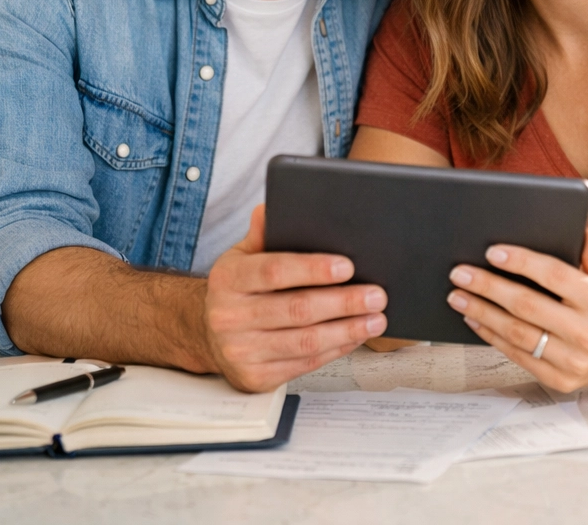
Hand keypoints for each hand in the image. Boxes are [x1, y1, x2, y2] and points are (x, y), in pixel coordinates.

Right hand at [203, 204, 387, 390]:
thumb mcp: (243, 256)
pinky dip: (336, 349)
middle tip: (376, 294)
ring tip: (376, 318)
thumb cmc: (240, 288)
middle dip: (343, 302)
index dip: (313, 269)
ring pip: (306, 341)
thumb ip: (263, 234)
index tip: (348, 266)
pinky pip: (305, 363)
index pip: (274, 271)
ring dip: (347, 330)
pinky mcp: (256, 377)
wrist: (211, 335)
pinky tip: (356, 336)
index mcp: (229, 279)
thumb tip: (270, 209)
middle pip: (297, 309)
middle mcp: (230, 317)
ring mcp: (242, 351)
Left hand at [446, 226, 587, 391]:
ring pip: (518, 334)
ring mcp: (573, 361)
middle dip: (488, 287)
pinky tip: (475, 320)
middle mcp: (587, 334)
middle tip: (460, 273)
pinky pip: (519, 356)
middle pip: (527, 306)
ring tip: (458, 296)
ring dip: (482, 313)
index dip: (520, 262)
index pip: (553, 276)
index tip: (492, 252)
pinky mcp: (561, 380)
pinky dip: (493, 337)